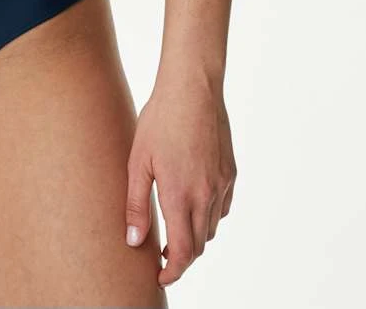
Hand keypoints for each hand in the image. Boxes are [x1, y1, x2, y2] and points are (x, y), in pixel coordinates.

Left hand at [124, 72, 236, 289]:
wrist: (193, 88)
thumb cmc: (159, 120)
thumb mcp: (138, 161)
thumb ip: (136, 204)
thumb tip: (134, 242)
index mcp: (180, 196)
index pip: (183, 252)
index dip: (173, 271)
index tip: (161, 276)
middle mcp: (206, 195)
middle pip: (199, 245)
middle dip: (182, 257)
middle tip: (163, 255)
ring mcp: (222, 184)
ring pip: (212, 228)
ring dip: (195, 236)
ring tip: (175, 228)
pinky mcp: (231, 172)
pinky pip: (223, 207)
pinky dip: (210, 216)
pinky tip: (194, 204)